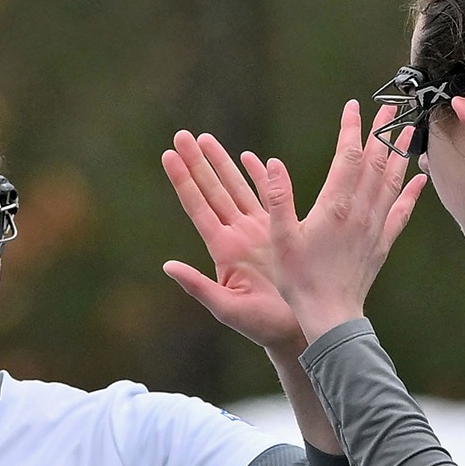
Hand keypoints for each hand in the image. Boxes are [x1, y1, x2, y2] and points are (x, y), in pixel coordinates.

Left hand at [161, 129, 306, 356]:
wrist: (297, 330)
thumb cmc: (263, 326)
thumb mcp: (226, 308)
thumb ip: (197, 286)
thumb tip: (167, 267)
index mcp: (222, 249)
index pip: (197, 207)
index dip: (183, 180)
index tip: (169, 155)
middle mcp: (237, 235)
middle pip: (212, 190)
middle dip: (197, 162)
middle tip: (180, 135)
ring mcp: (257, 231)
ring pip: (236, 188)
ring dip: (221, 163)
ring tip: (205, 138)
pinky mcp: (281, 231)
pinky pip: (266, 197)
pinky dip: (257, 177)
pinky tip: (248, 157)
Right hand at [250, 101, 427, 341]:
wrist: (330, 316)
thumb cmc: (300, 280)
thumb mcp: (280, 239)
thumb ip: (277, 198)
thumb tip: (272, 164)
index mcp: (335, 207)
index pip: (348, 157)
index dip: (351, 129)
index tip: (354, 106)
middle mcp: (361, 212)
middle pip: (376, 163)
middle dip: (382, 132)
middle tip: (391, 107)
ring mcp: (375, 227)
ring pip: (392, 181)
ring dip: (400, 153)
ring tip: (408, 129)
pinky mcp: (382, 243)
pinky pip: (402, 211)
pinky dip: (413, 192)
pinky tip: (421, 178)